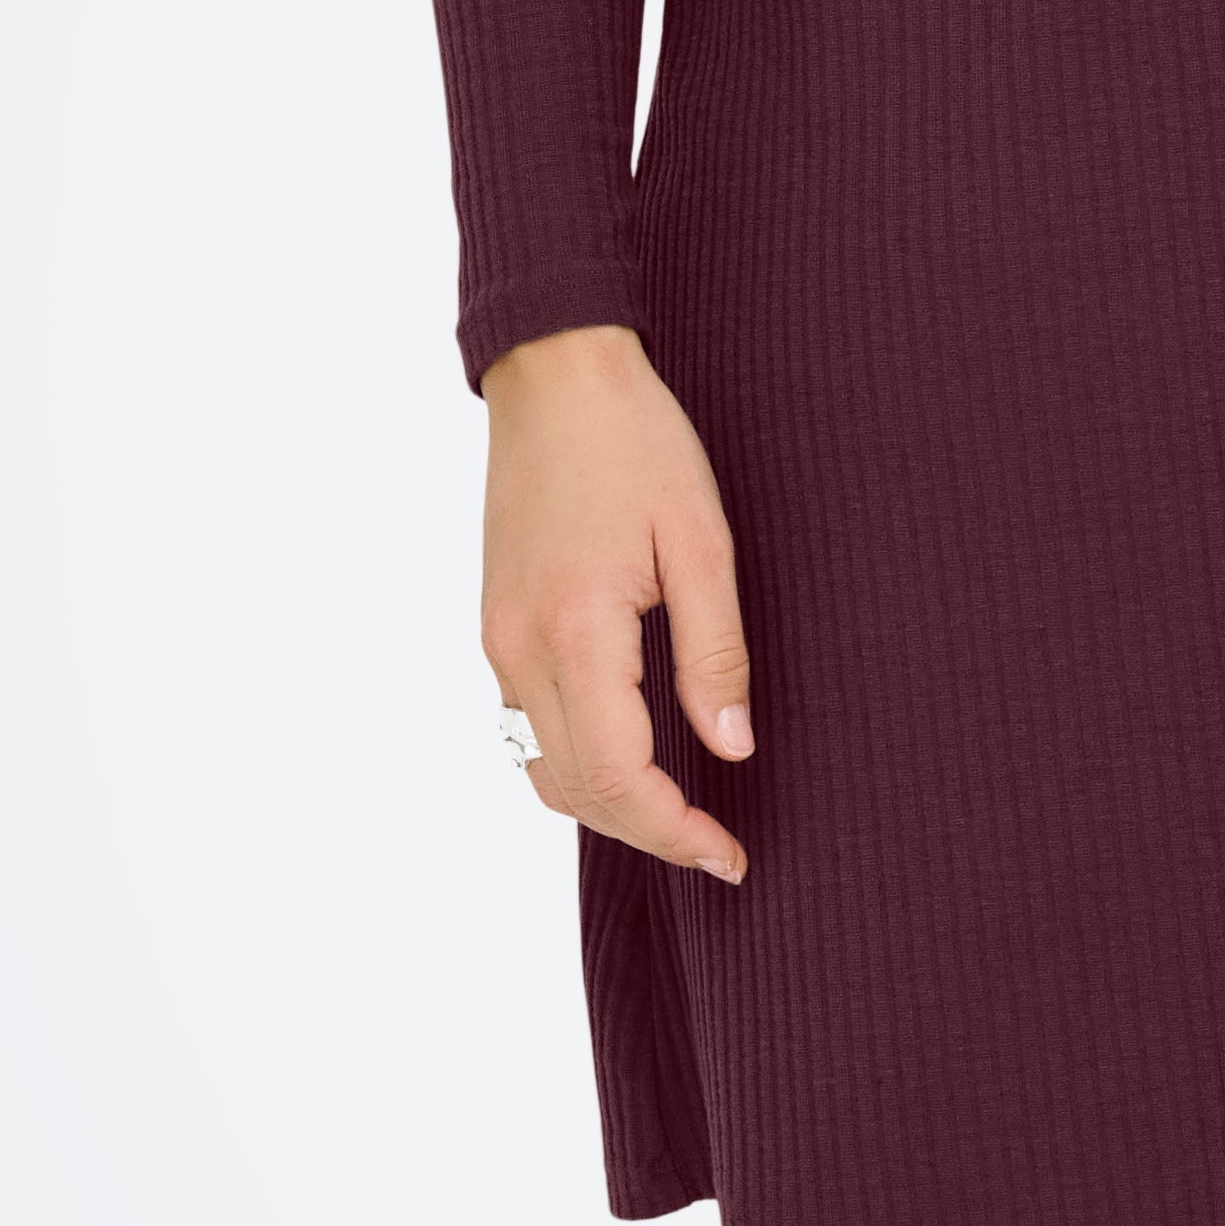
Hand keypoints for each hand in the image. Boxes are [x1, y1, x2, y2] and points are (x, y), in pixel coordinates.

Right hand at [476, 323, 754, 880]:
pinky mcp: (494, 626)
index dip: (675, 830)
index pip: (617, 775)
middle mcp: (520, 648)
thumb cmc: (636, 441)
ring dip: (606, 807)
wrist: (552, 373)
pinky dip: (576, 766)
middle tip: (717, 846)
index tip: (729, 852)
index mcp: (576, 629)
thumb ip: (715, 653)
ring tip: (678, 815)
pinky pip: (525, 729)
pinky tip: (630, 758)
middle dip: (646, 833)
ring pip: (540, 771)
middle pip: (574, 791)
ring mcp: (497, 640)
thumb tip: (730, 750)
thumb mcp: (701, 540)